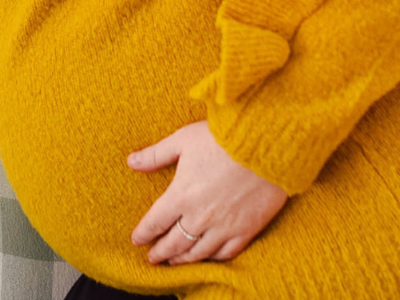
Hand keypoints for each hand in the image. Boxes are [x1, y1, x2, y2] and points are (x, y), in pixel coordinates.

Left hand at [126, 120, 288, 264]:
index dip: (143, 234)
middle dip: (160, 252)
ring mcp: (224, 226)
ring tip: (175, 261)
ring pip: (198, 253)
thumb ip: (156, 154)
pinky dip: (213, 258)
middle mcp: (200, 217)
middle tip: (153, 258)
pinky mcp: (246, 230)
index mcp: (181, 195)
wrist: (267, 144)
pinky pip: (226, 253)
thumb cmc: (223, 137)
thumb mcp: (183, 140)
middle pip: (174, 243)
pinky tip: (207, 256)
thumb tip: (132, 161)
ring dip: (183, 259)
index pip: (155, 223)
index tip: (137, 240)